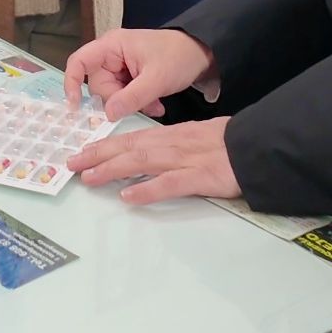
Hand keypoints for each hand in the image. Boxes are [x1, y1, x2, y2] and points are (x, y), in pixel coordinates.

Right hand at [63, 27, 215, 119]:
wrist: (204, 53)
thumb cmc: (179, 56)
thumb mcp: (156, 79)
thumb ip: (131, 97)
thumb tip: (108, 114)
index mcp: (112, 46)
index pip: (78, 62)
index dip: (71, 83)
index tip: (76, 106)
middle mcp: (112, 54)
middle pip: (97, 84)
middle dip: (117, 100)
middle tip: (138, 105)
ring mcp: (121, 65)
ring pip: (112, 93)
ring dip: (131, 104)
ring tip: (155, 106)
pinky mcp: (131, 75)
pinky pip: (124, 94)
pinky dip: (138, 102)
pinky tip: (157, 105)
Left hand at [68, 118, 240, 204]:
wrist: (260, 147)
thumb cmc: (231, 144)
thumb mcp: (196, 138)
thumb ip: (172, 147)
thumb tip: (148, 156)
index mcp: (172, 136)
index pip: (131, 139)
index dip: (104, 145)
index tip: (82, 152)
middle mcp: (173, 144)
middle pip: (129, 148)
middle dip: (98, 155)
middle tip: (72, 163)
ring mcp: (185, 160)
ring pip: (141, 162)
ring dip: (112, 169)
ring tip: (89, 177)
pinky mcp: (200, 178)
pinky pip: (169, 184)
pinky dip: (147, 189)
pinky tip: (128, 196)